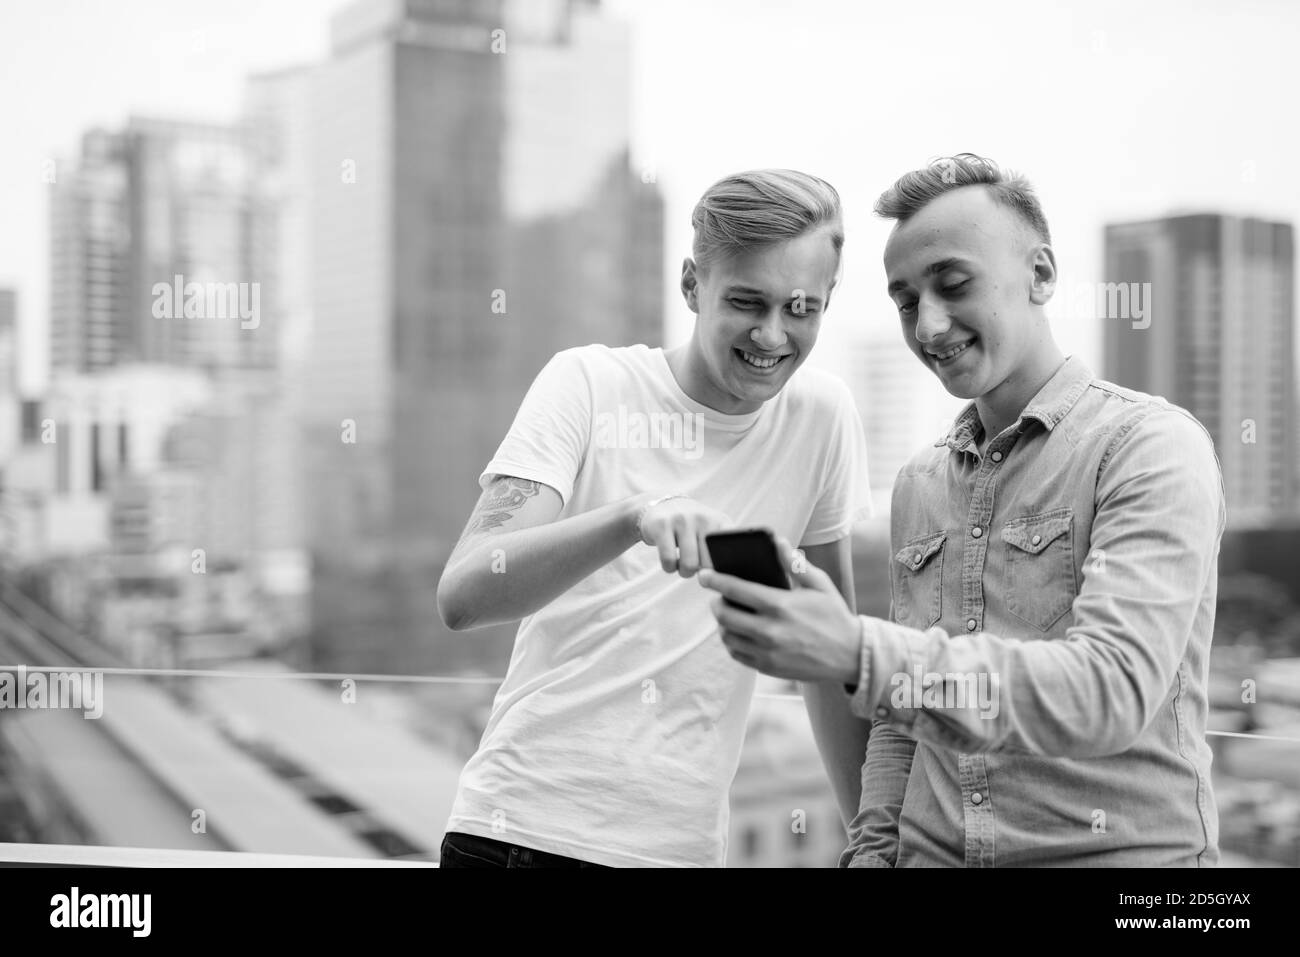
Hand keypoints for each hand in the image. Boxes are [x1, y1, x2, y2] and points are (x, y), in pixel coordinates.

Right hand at [638, 496, 733, 577]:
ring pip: (689, 564)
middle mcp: (704, 518)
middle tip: (696, 567)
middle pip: (710, 564)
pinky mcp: (662, 524)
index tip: (719, 573)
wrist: (663, 505)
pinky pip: (669, 560)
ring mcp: (683, 519)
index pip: (732, 549)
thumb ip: (724, 550)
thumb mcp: (712, 531)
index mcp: (721, 522)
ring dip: (685, 572)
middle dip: (702, 574)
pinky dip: (669, 568)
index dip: (725, 567)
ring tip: (683, 566)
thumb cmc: (692, 529)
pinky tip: (670, 562)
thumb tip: (723, 577)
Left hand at [698, 537, 860, 682]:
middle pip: (725, 615)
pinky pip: (737, 655)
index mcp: (779, 605)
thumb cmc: (834, 615)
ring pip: (728, 637)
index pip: (736, 589)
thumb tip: (778, 541)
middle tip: (718, 598)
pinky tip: (738, 634)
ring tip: (728, 616)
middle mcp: (769, 630)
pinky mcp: (768, 667)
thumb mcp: (820, 584)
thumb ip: (795, 563)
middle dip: (716, 603)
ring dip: (722, 624)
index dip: (715, 580)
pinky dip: (732, 643)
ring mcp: (767, 652)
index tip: (703, 576)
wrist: (851, 655)